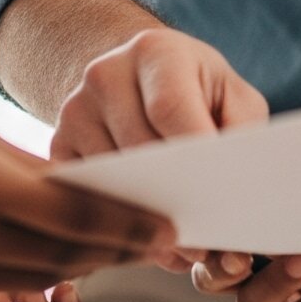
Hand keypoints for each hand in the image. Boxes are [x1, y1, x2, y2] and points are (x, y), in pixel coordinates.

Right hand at [0, 118, 174, 301]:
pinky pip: (5, 292)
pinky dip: (38, 277)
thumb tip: (84, 186)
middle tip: (159, 241)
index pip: (77, 210)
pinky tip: (64, 264)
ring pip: (43, 277)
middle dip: (119, 248)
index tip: (167, 225)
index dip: (129, 222)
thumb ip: (24, 169)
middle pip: (70, 251)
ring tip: (121, 251)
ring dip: (86, 265)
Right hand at [52, 27, 267, 271]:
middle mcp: (105, 74)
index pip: (170, 110)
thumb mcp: (232, 96)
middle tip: (203, 246)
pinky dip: (116, 226)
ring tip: (180, 249)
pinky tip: (147, 240)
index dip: (193, 158)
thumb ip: (243, 133)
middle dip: (172, 199)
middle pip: (136, 151)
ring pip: (108, 181)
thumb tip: (237, 189)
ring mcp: (74, 110)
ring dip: (144, 221)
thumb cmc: (196, 89)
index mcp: (155, 51)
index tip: (218, 199)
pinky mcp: (56, 145)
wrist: (138, 73)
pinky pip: (82, 197)